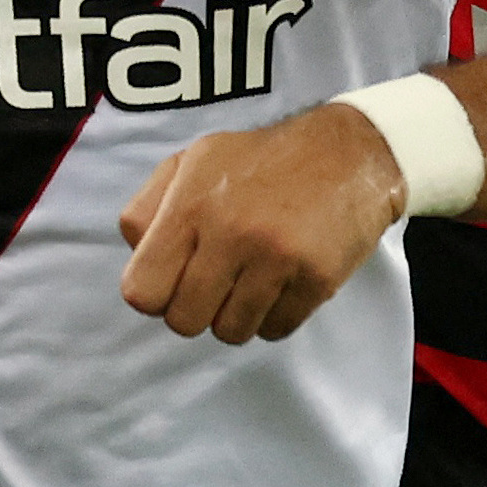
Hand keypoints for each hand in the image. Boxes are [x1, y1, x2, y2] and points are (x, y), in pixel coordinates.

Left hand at [116, 102, 410, 343]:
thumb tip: (134, 255)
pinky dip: (274, 316)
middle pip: (183, 321)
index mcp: (191, 203)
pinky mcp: (315, 279)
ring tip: (253, 280)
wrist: (351, 154)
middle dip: (196, 309)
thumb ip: (149, 207)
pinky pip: (274, 331)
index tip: (175, 280)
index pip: (142, 291)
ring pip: (230, 332)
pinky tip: (283, 283)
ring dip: (237, 315)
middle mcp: (230, 232)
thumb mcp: (193, 162)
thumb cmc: (261, 161)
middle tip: (218, 282)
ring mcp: (276, 258)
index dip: (156, 293)